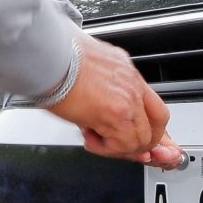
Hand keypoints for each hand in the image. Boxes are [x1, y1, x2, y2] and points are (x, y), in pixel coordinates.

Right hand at [47, 35, 179, 165]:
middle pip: (156, 126)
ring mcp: (128, 99)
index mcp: (127, 73)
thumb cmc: (57, 57)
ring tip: (94, 138)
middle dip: (138, 143)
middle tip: (115, 145)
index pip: (154, 108)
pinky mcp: (116, 113)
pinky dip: (106, 149)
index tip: (138, 141)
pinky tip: (89, 137)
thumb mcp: (88, 69)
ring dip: (118, 147)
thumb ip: (102, 90)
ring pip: (141, 139)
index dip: (149, 129)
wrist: (45, 53)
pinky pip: (122, 144)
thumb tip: (99, 114)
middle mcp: (132, 85)